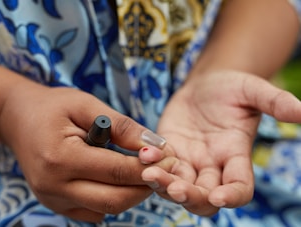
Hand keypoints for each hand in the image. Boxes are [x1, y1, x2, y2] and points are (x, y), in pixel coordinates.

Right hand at [0, 84, 171, 221]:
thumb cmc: (52, 107)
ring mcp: (51, 199)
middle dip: (145, 186)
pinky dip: (113, 198)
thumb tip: (156, 146)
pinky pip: (93, 211)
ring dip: (132, 194)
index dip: (148, 167)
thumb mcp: (87, 105)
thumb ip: (122, 126)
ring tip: (144, 171)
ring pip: (106, 209)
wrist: (18, 119)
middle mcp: (52, 186)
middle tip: (165, 169)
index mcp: (59, 158)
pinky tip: (120, 179)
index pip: (115, 171)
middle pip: (114, 200)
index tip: (171, 158)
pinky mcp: (55, 204)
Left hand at [140, 70, 300, 215]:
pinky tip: (143, 155)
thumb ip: (275, 101)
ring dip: (164, 185)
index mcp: (236, 155)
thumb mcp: (252, 90)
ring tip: (149, 173)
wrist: (204, 84)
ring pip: (178, 186)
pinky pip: (160, 166)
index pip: (239, 187)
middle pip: (204, 196)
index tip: (218, 196)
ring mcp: (189, 160)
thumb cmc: (231, 87)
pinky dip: (151, 164)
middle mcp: (212, 165)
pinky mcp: (169, 151)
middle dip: (189, 196)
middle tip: (175, 188)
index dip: (232, 196)